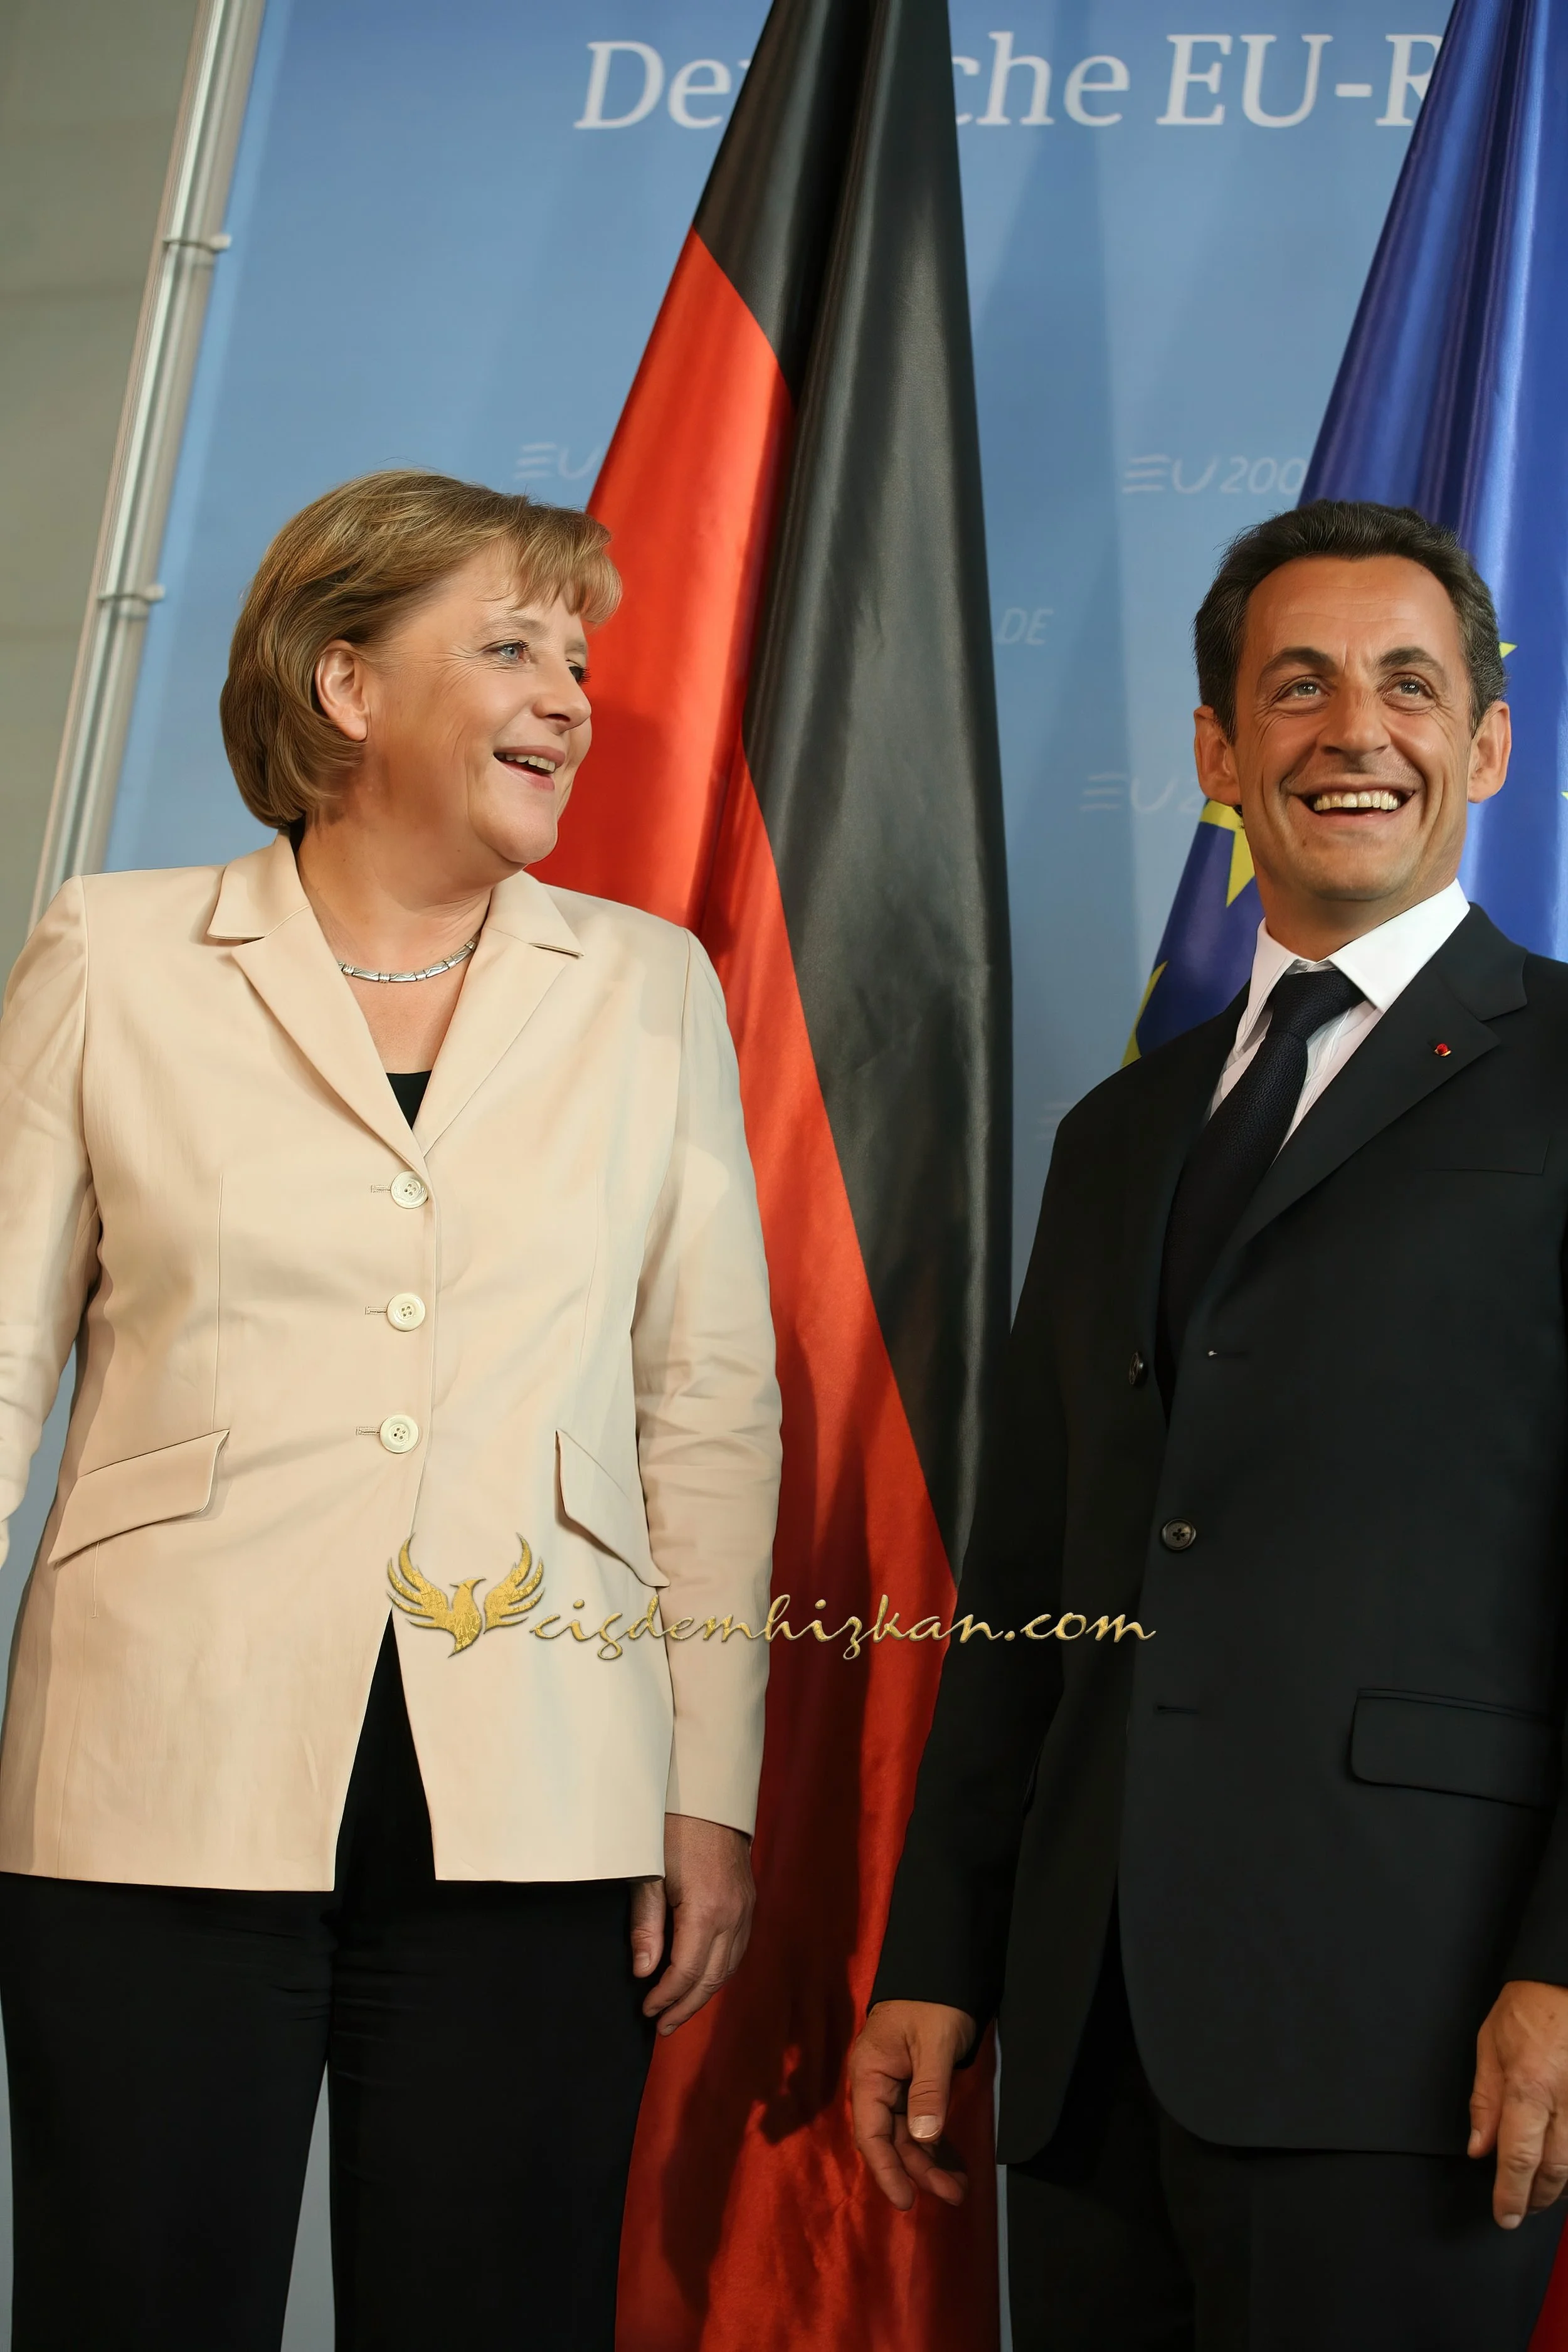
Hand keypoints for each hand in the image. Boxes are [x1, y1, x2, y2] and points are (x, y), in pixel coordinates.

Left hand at [629, 1813, 754, 2033]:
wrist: (708, 1796)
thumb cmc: (673, 1830)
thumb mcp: (649, 1874)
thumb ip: (646, 1925)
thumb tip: (643, 1971)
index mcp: (706, 1910)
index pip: (686, 1972)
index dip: (665, 1996)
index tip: (646, 2009)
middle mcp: (733, 1915)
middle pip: (711, 1978)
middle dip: (686, 2006)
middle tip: (661, 2026)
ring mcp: (745, 1908)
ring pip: (729, 1967)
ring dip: (704, 1993)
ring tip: (679, 2010)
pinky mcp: (748, 1901)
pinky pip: (738, 1949)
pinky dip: (719, 1971)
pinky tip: (702, 1978)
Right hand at [849, 1998, 976, 2210]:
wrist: (942, 1969)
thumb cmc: (934, 2004)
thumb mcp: (934, 2044)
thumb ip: (929, 2090)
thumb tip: (924, 2139)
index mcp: (869, 2074)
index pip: (871, 2133)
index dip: (887, 2169)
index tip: (906, 2201)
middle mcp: (875, 2085)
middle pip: (891, 2140)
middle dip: (919, 2170)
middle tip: (954, 2195)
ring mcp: (894, 2087)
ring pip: (907, 2136)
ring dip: (930, 2162)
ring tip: (959, 2189)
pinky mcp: (912, 2086)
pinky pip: (919, 2124)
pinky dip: (935, 2144)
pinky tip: (953, 2165)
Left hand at [1470, 1979, 1567, 2224]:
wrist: (1565, 1980)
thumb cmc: (1528, 2007)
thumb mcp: (1489, 2045)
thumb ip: (1484, 2100)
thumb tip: (1478, 2146)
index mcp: (1528, 2087)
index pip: (1517, 2157)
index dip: (1510, 2194)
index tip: (1504, 2215)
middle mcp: (1565, 2101)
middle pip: (1554, 2170)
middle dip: (1535, 2198)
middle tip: (1521, 2208)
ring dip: (1558, 2186)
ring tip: (1540, 2194)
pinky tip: (1563, 2170)